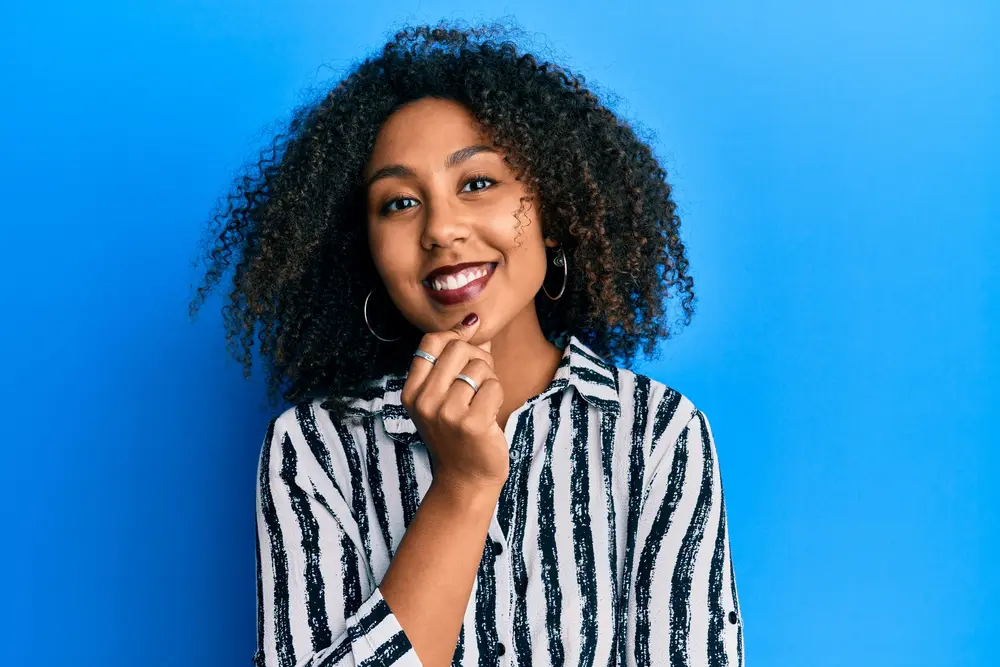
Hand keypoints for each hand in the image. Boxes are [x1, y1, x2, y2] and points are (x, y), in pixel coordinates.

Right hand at [400, 313, 508, 492]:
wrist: (465, 478)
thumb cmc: (459, 432)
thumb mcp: (444, 396)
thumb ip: (457, 359)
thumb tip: (472, 321)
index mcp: (411, 391)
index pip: (432, 341)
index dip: (456, 336)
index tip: (471, 346)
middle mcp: (424, 401)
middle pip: (458, 347)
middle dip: (478, 358)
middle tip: (480, 381)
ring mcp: (446, 413)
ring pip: (480, 366)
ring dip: (490, 380)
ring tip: (483, 401)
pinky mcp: (471, 423)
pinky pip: (494, 386)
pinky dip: (498, 396)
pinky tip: (489, 414)